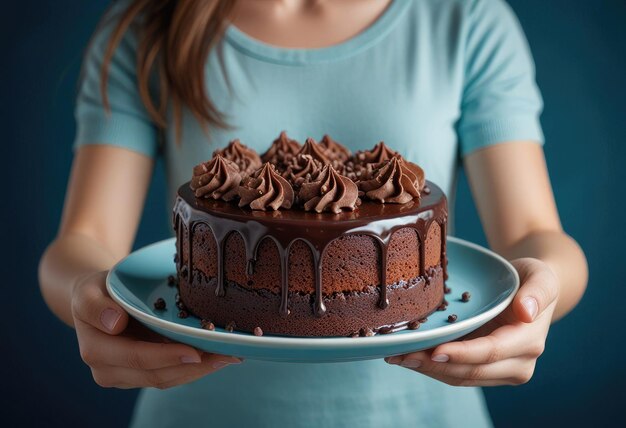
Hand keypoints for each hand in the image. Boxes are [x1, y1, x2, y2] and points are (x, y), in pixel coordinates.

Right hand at [71, 271, 240, 388]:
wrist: (97, 301)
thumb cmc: (97, 292)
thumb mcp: (89, 290)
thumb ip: (95, 305)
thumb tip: (114, 322)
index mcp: (96, 351)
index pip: (137, 358)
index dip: (167, 357)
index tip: (196, 352)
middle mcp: (110, 371)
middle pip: (158, 375)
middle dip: (195, 368)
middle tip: (227, 355)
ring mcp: (127, 376)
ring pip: (169, 380)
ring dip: (200, 371)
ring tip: (230, 356)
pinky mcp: (143, 374)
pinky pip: (172, 375)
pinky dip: (195, 368)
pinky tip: (217, 357)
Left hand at [385, 258, 558, 385]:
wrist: (530, 291)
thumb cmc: (531, 278)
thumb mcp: (540, 275)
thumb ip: (537, 290)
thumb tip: (526, 311)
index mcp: (529, 342)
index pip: (490, 352)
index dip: (461, 354)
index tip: (434, 350)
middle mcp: (518, 364)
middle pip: (470, 371)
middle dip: (434, 365)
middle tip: (401, 355)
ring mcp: (502, 372)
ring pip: (459, 378)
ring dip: (427, 370)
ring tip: (397, 357)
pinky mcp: (486, 372)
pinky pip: (456, 374)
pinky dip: (431, 367)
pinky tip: (409, 357)